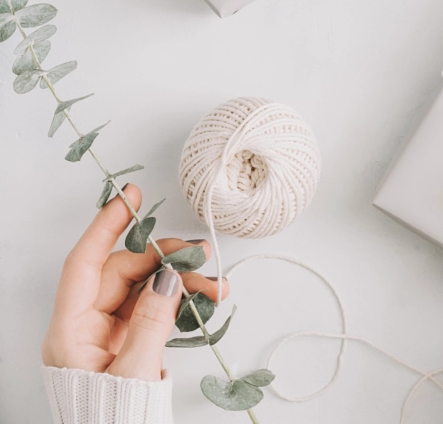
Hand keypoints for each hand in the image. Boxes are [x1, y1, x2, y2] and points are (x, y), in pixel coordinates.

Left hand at [41, 184, 228, 380]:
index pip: (85, 263)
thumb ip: (152, 320)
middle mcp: (84, 328)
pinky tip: (204, 301)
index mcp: (69, 332)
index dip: (107, 226)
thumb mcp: (133, 372)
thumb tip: (167, 276)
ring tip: (217, 286)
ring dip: (182, 281)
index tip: (131, 197)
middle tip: (204, 256)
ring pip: (144, 288)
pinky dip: (179, 301)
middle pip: (123, 273)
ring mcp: (106, 336)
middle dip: (166, 260)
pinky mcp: (126, 345)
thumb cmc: (113, 422)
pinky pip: (153, 308)